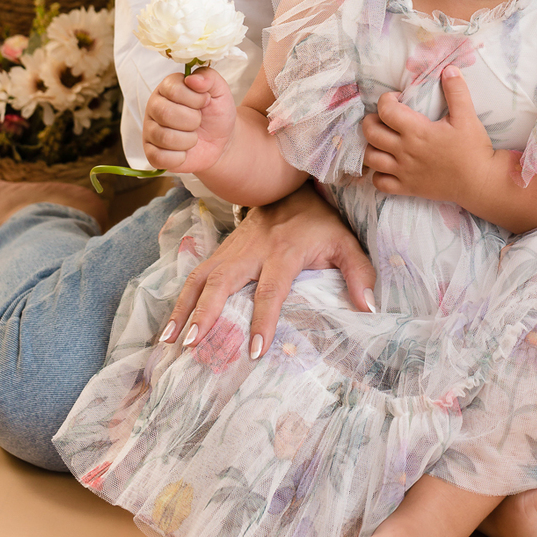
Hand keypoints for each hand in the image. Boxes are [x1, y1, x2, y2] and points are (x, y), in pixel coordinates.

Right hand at [143, 68, 235, 174]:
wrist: (221, 142)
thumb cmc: (216, 113)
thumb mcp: (220, 91)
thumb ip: (209, 77)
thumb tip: (192, 79)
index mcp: (168, 87)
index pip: (173, 90)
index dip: (195, 99)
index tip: (205, 102)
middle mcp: (154, 107)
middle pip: (166, 113)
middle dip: (192, 121)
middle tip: (198, 121)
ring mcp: (150, 130)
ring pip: (164, 137)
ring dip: (189, 140)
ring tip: (193, 136)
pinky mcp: (151, 153)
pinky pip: (159, 157)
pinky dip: (179, 157)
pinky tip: (185, 152)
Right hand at [158, 182, 376, 355]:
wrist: (290, 187)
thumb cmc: (319, 222)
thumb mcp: (345, 242)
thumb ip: (359, 272)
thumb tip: (368, 308)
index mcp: (284, 252)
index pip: (271, 289)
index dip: (263, 319)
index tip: (255, 350)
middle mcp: (252, 251)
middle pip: (223, 282)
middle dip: (206, 313)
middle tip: (192, 345)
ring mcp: (231, 250)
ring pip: (201, 278)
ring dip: (183, 309)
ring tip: (168, 341)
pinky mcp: (220, 251)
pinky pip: (194, 275)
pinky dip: (179, 300)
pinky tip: (169, 327)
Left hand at [363, 67, 494, 204]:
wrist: (480, 182)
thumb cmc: (473, 149)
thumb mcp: (467, 116)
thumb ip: (456, 91)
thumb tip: (448, 69)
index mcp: (417, 131)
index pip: (386, 110)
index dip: (386, 99)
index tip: (397, 98)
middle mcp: (405, 151)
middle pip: (371, 133)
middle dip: (371, 120)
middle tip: (383, 117)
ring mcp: (403, 171)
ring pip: (370, 158)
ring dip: (371, 146)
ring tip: (382, 140)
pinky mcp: (407, 188)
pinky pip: (380, 183)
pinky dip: (377, 174)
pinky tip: (387, 166)